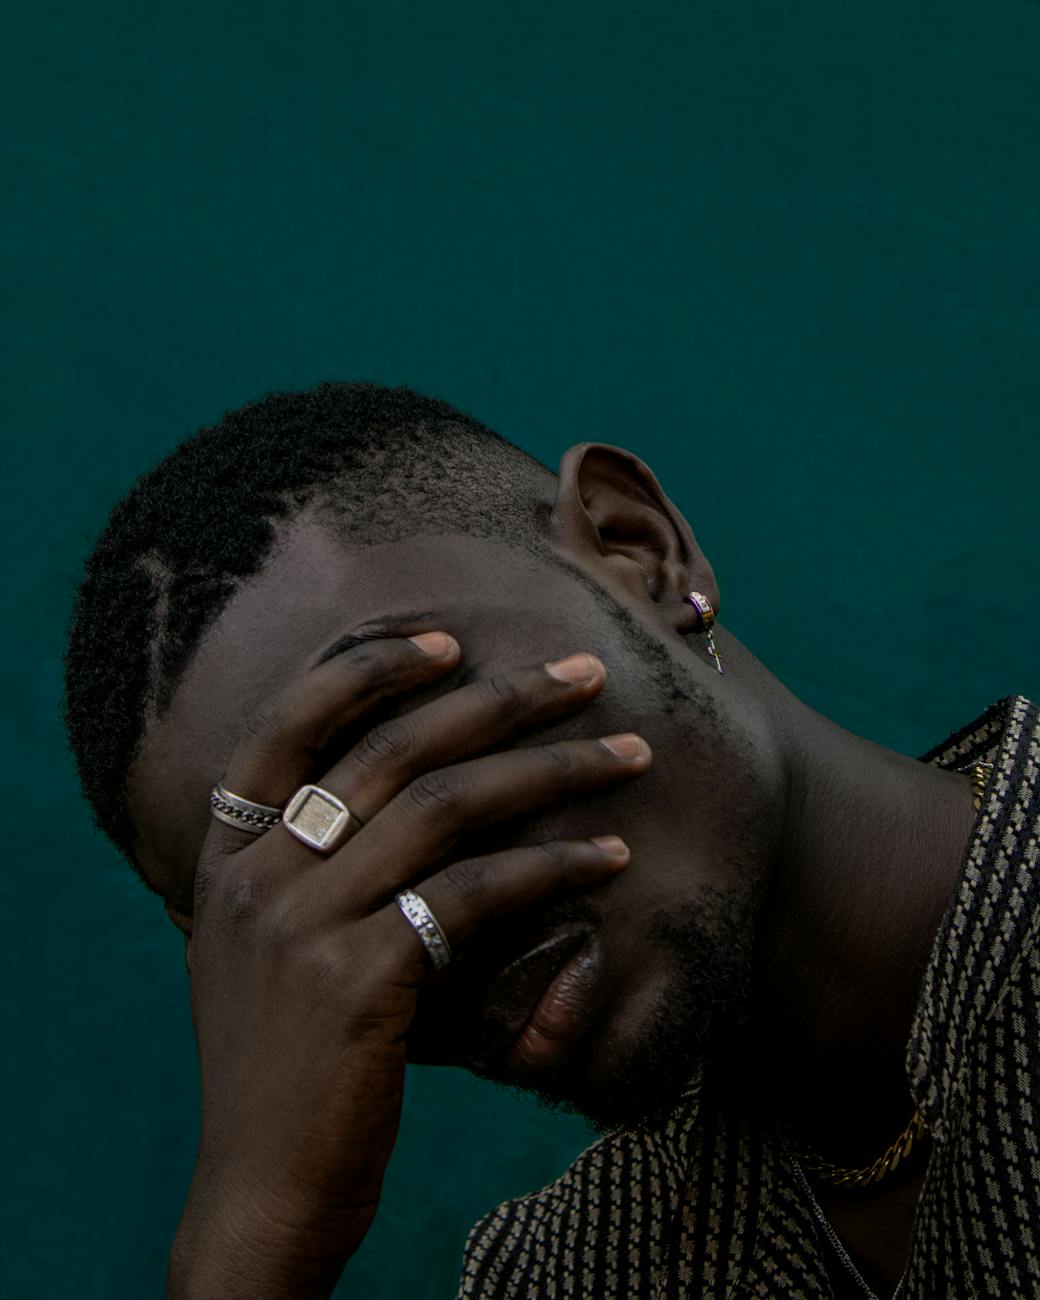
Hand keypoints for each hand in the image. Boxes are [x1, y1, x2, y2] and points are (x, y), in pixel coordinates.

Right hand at [167, 634, 650, 1298]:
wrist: (263, 1191)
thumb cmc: (287, 1065)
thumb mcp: (267, 949)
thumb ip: (311, 870)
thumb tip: (413, 792)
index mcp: (226, 858)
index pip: (286, 722)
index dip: (370, 670)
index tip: (452, 643)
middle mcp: (256, 877)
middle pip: (392, 749)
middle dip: (500, 699)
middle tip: (583, 672)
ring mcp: (302, 927)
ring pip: (447, 808)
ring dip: (552, 771)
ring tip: (629, 754)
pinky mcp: (361, 983)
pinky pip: (476, 893)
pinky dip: (554, 867)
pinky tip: (611, 857)